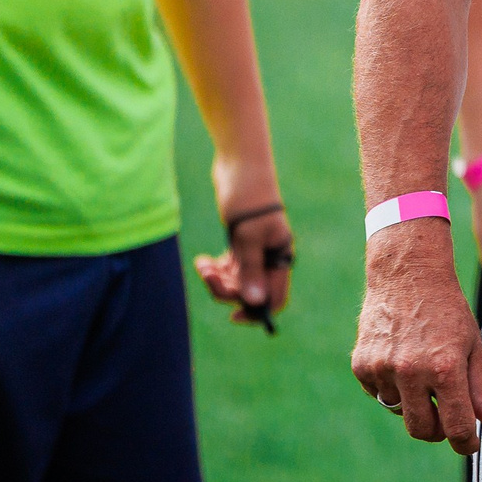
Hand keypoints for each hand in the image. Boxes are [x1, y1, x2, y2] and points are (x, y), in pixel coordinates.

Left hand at [193, 155, 291, 325]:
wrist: (240, 165)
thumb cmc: (248, 197)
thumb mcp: (247, 236)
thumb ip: (251, 270)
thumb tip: (254, 302)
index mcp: (279, 257)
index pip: (274, 298)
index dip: (256, 312)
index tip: (232, 316)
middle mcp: (270, 258)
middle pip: (250, 293)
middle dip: (226, 290)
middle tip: (207, 275)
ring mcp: (255, 251)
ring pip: (236, 282)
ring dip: (216, 279)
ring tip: (202, 264)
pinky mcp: (240, 242)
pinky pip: (229, 268)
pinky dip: (215, 269)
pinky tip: (202, 260)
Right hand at [351, 218, 481, 454]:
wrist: (408, 273)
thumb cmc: (448, 311)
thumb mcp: (474, 348)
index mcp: (445, 369)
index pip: (456, 427)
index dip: (466, 443)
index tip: (470, 444)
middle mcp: (411, 372)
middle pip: (423, 431)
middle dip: (439, 430)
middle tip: (448, 414)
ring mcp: (382, 369)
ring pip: (399, 412)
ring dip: (413, 403)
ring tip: (423, 370)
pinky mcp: (361, 365)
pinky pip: (379, 395)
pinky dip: (392, 388)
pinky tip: (402, 360)